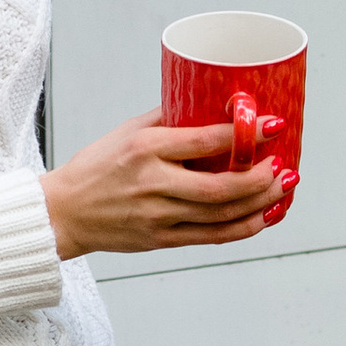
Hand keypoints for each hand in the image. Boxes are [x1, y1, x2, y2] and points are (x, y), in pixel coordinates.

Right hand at [42, 117, 280, 259]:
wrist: (63, 213)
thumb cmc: (95, 168)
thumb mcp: (126, 132)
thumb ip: (167, 119)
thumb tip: (209, 105)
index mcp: (145, 148)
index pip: (204, 140)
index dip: (245, 134)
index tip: (272, 124)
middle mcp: (153, 183)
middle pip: (220, 186)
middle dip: (260, 177)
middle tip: (282, 165)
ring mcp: (158, 216)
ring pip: (222, 215)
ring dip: (259, 203)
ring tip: (282, 188)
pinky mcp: (161, 239)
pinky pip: (212, 237)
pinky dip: (243, 228)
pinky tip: (263, 217)